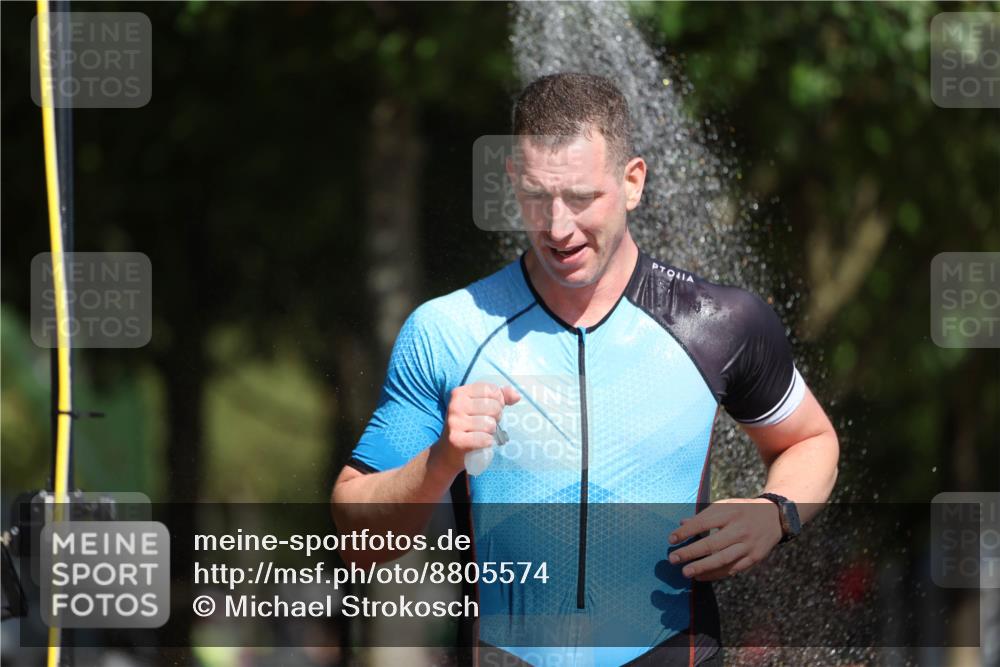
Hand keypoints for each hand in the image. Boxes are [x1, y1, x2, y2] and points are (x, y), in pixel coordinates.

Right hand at [431, 382, 519, 475]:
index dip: (498, 400)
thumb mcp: (480, 407)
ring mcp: (454, 422)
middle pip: (493, 407)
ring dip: (491, 431)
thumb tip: (516, 395)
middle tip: (487, 423)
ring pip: (489, 424)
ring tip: (482, 433)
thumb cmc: (468, 426)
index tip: (490, 409)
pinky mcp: (456, 440)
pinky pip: (484, 439)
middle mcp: (455, 405)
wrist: (448, 451)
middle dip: (496, 417)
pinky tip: (481, 442)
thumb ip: (500, 398)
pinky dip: (487, 442)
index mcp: (460, 392)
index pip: (490, 390)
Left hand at [667, 498, 782, 581]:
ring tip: (686, 573)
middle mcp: (739, 529)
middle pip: (712, 544)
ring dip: (702, 567)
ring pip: (723, 559)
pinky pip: (733, 569)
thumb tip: (682, 523)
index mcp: (730, 512)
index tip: (671, 539)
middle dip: (690, 553)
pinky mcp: (754, 557)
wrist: (775, 516)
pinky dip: (716, 574)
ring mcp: (748, 545)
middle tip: (673, 559)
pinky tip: (701, 577)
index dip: (686, 532)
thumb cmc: (742, 510)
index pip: (703, 522)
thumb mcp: (725, 506)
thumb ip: (704, 515)